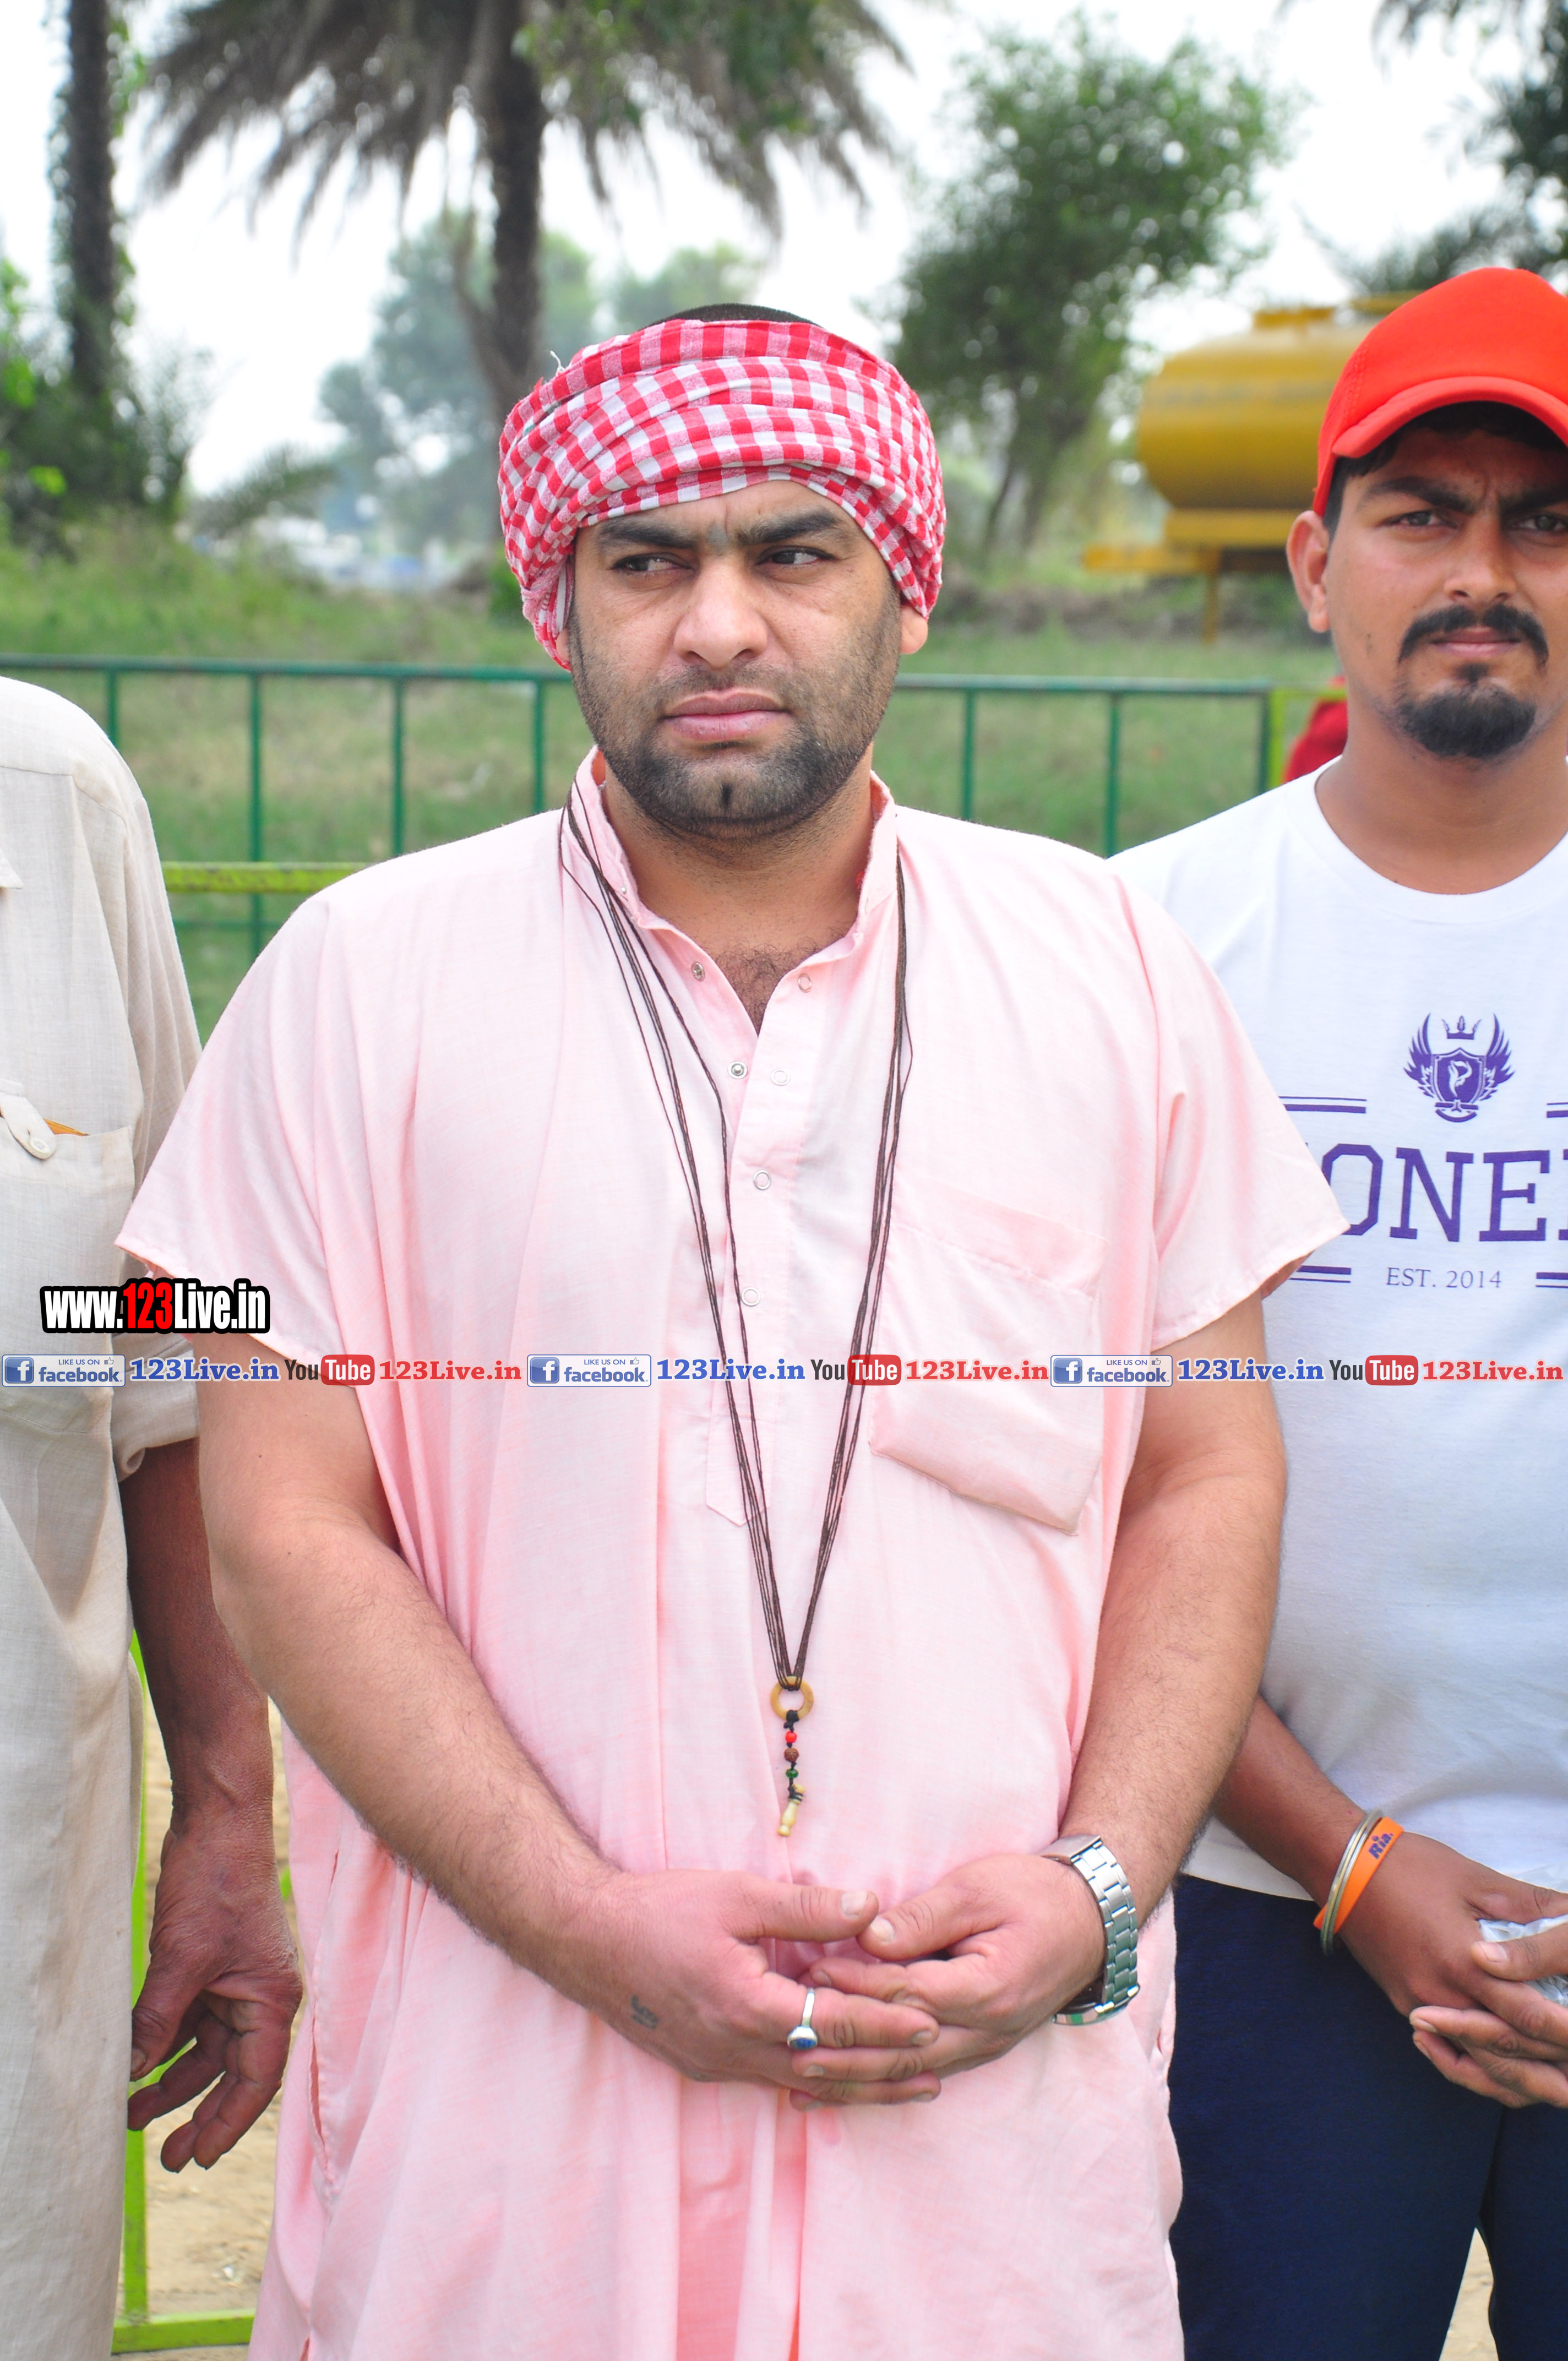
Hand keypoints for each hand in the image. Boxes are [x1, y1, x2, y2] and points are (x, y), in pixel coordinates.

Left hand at [128, 1804, 301, 2169]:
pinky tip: (136, 2067)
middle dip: (198, 2112)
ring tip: (133, 2114)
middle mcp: (261, 1998)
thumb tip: (129, 2072)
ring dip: (172, 2081)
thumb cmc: (216, 1884)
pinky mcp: (213, 1968)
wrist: (217, 1823)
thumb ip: (158, 2020)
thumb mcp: (180, 1960)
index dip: (227, 2122)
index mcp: (273, 2000)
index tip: (198, 2157)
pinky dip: (165, 2045)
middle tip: (167, 2156)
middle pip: (231, 2072)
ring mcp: (237, 1983)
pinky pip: (191, 2021)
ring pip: (206, 2050)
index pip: (255, 2079)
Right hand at [561, 1873, 943, 2103]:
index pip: (833, 2024)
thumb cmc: (658, 1910)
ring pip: (803, 2084)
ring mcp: (718, 2063)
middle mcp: (735, 2049)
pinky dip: (816, 2082)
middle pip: (827, 2070)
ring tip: (908, 2086)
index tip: (930, 2020)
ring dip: (858, 2086)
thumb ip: (805, 1908)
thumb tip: (870, 1907)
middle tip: (937, 2064)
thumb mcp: (736, 1896)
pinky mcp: (706, 2064)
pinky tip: (839, 2081)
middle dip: (885, 2070)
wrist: (585, 1940)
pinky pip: (773, 2081)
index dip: (885, 2024)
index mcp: (746, 2006)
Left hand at [797, 1854, 1106, 2106]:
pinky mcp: (980, 2049)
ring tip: (798, 2077)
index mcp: (988, 1988)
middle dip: (842, 2044)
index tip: (811, 1969)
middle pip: (902, 2048)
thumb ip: (923, 1917)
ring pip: (909, 2072)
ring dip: (854, 2077)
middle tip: (786, 2035)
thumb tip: (869, 1936)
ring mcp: (985, 2047)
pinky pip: (924, 2073)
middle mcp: (987, 2031)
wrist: (1088, 1921)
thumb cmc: (1033, 1893)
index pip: (907, 1994)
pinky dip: (882, 2082)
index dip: (856, 1984)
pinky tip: (845, 2087)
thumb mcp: (977, 1888)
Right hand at [1337, 1832, 1567, 2107]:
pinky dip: (1479, 2070)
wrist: (1341, 1869)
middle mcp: (1443, 1997)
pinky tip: (1502, 2072)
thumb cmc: (1408, 1867)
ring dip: (1518, 2082)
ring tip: (1554, 2090)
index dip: (1562, 2032)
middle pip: (1506, 2053)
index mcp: (1464, 1964)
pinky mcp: (1405, 2004)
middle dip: (1549, 2069)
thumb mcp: (1473, 1878)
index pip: (1526, 2016)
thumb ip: (1527, 1904)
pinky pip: (1448, 2053)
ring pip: (1476, 2065)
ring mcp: (1421, 2006)